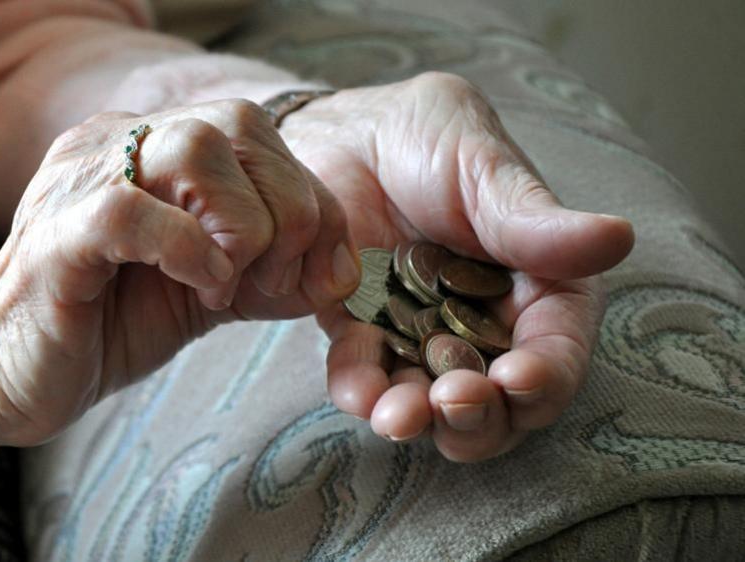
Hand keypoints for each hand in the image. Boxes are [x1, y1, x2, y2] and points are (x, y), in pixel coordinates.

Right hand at [0, 100, 359, 464]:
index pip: (257, 131)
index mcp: (153, 147)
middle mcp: (117, 143)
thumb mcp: (208, 289)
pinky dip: (190, 250)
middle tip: (274, 278)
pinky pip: (133, 210)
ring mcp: (81, 179)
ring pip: (193, 148)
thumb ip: (268, 269)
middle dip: (287, 208)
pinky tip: (203, 289)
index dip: (308, 197)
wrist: (4, 374)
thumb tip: (337, 272)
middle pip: (237, 124)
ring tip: (229, 284)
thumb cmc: (105, 326)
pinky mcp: (57, 232)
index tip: (317, 270)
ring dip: (242, 224)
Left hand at [279, 72, 634, 460]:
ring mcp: (419, 338)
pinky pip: (363, 377)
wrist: (346, 131)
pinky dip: (362, 392)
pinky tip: (359, 393)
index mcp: (536, 288)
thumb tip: (616, 238)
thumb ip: (535, 218)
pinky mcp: (362, 335)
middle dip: (479, 416)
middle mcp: (484, 327)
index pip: (555, 350)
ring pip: (430, 405)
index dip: (545, 377)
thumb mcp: (484, 167)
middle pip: (496, 401)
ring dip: (419, 419)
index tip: (517, 380)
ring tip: (399, 416)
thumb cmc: (430, 139)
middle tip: (454, 401)